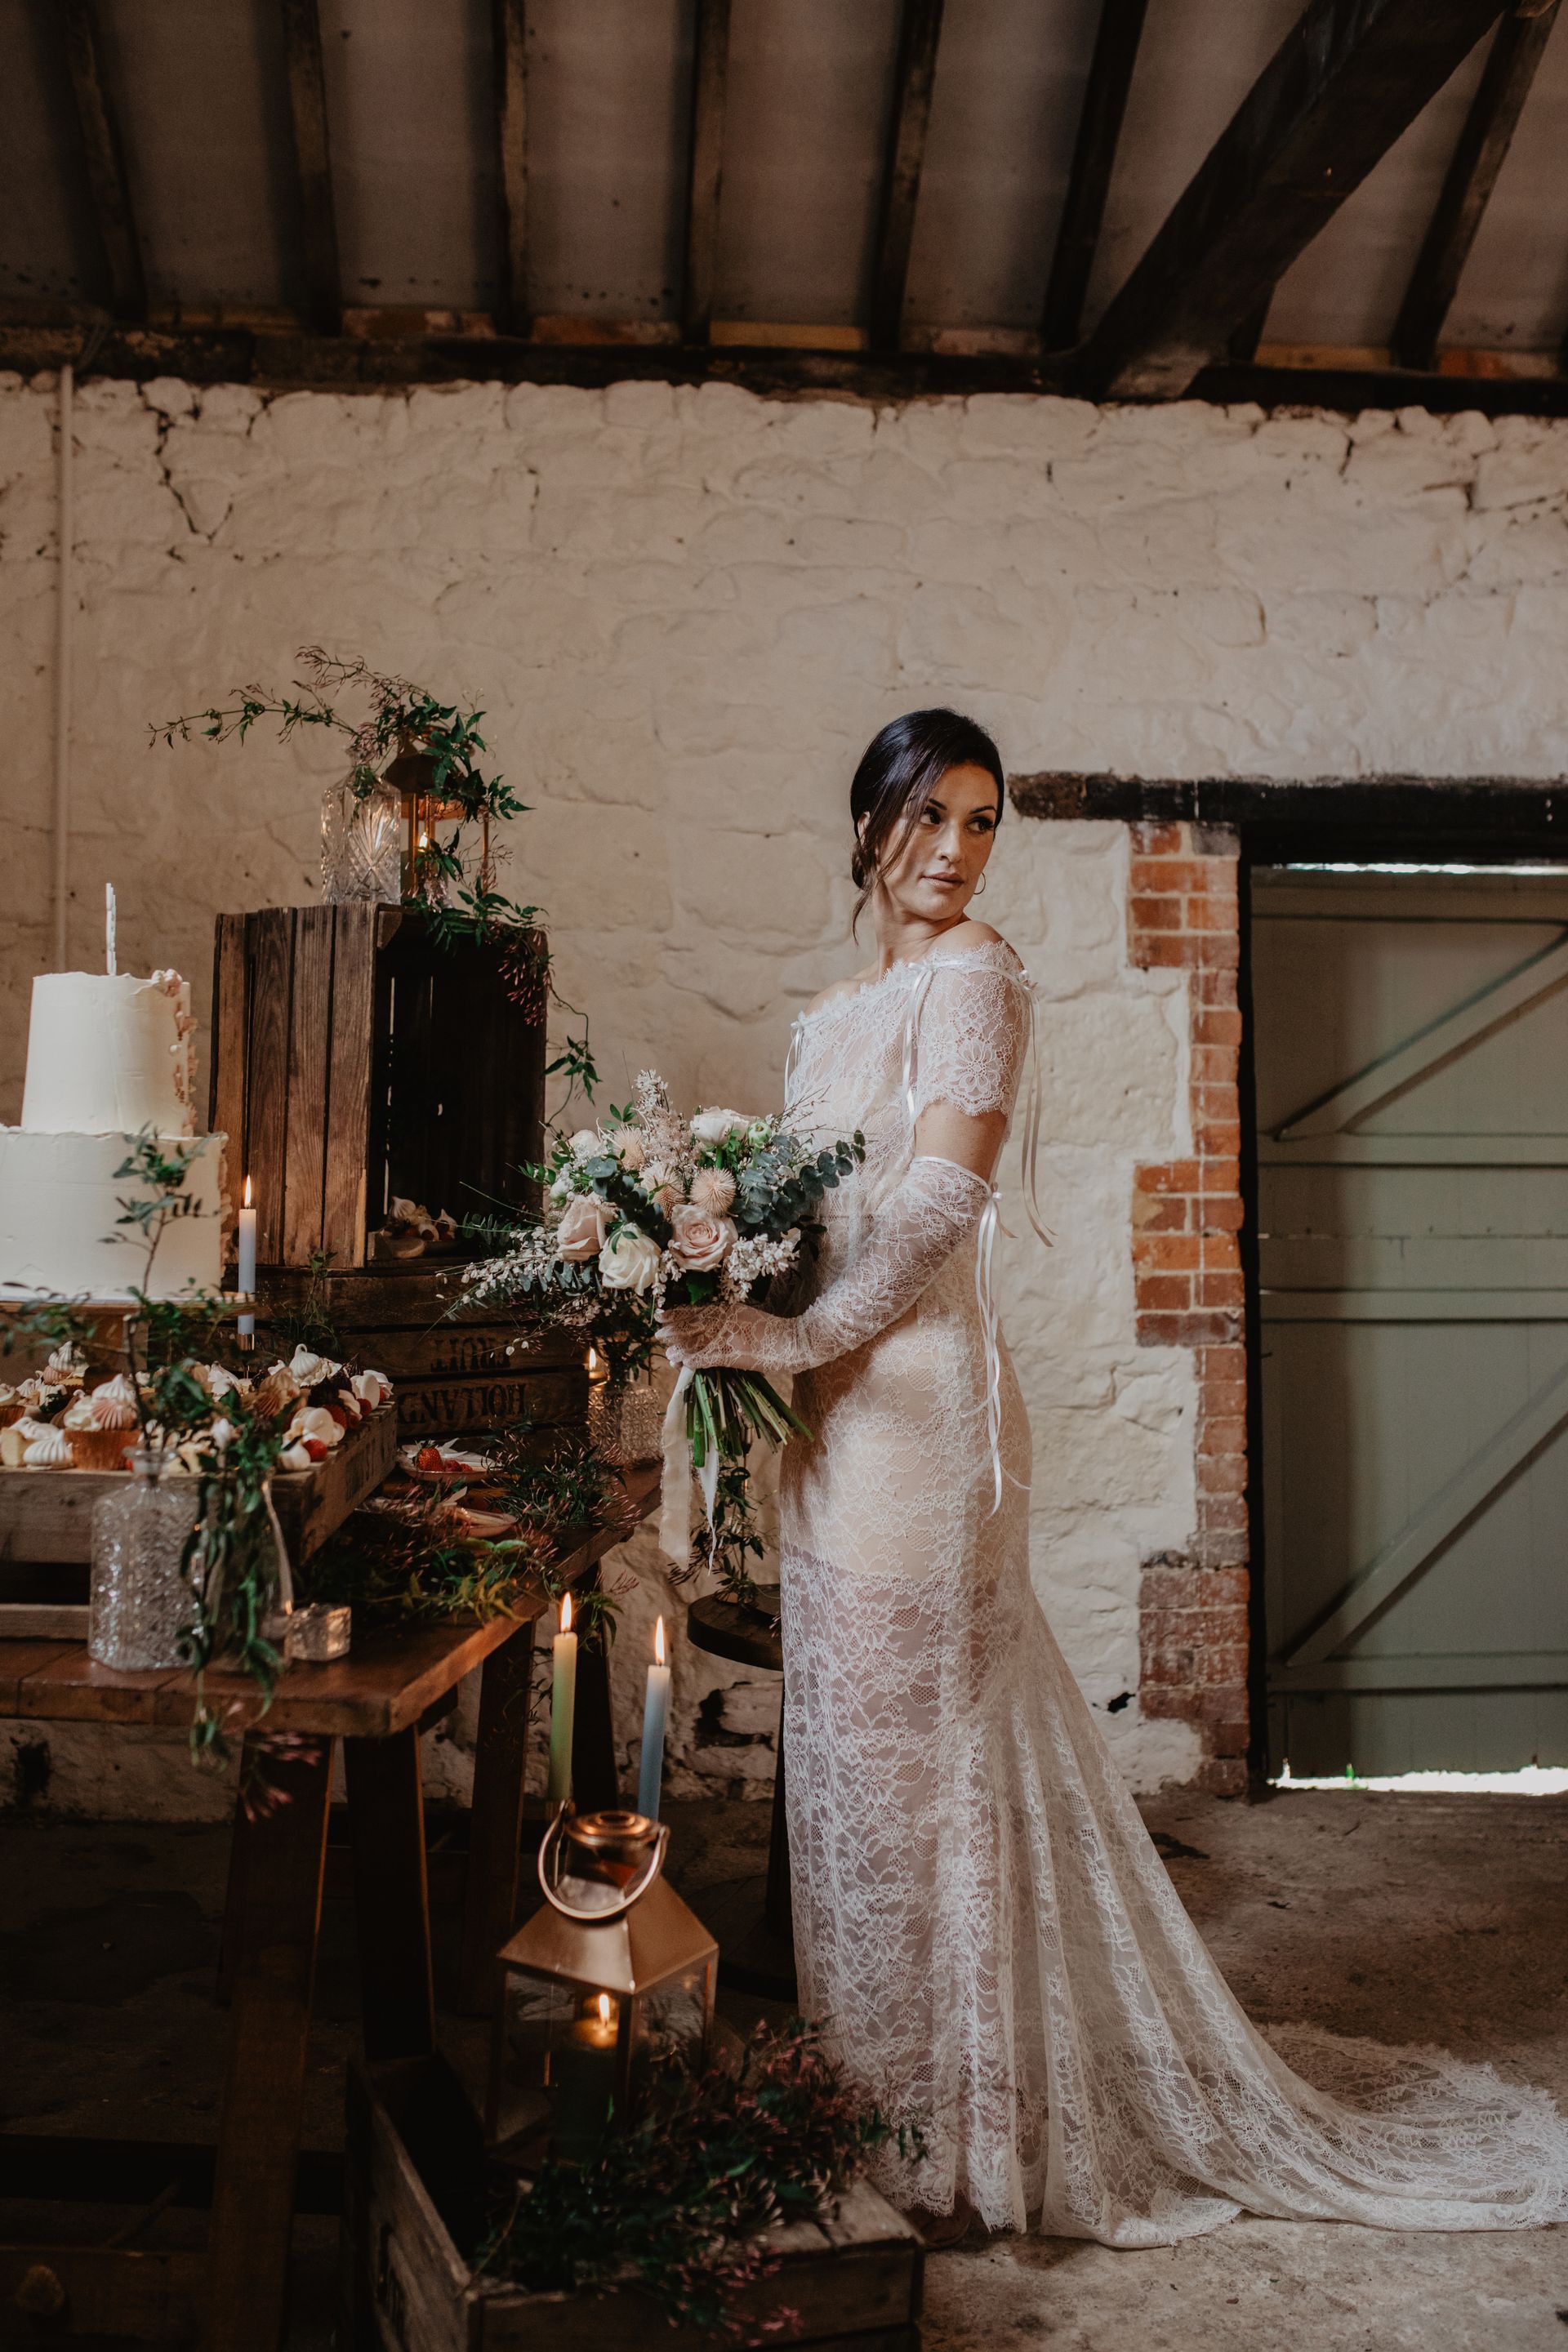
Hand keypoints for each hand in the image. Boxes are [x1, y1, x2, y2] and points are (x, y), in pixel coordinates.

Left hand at [656, 1300, 780, 1370]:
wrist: (793, 1340)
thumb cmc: (773, 1331)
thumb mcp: (747, 1317)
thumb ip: (727, 1319)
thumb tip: (705, 1325)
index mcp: (729, 1310)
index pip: (698, 1311)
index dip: (678, 1314)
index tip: (662, 1315)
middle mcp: (727, 1320)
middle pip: (694, 1325)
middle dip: (674, 1330)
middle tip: (658, 1333)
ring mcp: (730, 1337)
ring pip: (698, 1342)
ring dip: (681, 1347)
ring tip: (668, 1352)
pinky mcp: (735, 1354)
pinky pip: (709, 1357)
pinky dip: (695, 1360)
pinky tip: (684, 1363)